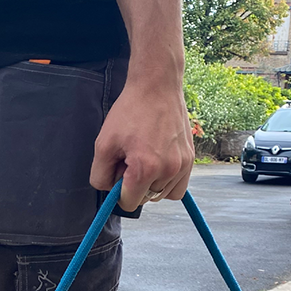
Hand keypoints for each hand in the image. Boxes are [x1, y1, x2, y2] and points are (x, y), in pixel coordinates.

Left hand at [90, 75, 194, 207]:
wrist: (157, 87)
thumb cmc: (129, 112)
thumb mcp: (103, 143)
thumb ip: (100, 175)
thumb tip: (109, 191)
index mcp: (145, 169)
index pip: (129, 203)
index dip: (118, 191)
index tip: (117, 172)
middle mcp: (168, 171)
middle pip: (146, 199)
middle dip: (134, 186)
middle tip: (130, 160)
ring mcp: (182, 166)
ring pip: (163, 195)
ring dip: (151, 185)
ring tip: (145, 160)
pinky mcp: (191, 159)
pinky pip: (179, 187)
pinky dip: (167, 183)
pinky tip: (159, 166)